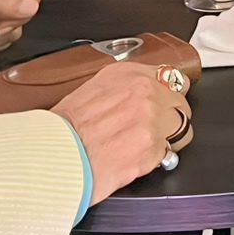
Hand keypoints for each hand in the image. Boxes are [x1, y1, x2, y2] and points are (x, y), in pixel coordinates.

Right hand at [51, 62, 192, 204]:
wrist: (53, 156)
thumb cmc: (62, 129)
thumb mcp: (92, 91)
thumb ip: (122, 89)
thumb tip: (137, 98)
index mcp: (128, 74)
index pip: (169, 76)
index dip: (167, 93)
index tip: (165, 102)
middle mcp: (145, 91)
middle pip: (180, 102)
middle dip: (171, 117)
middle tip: (156, 130)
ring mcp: (152, 119)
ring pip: (180, 128)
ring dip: (167, 138)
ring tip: (146, 147)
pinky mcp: (153, 148)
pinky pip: (166, 153)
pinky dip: (154, 160)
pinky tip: (133, 160)